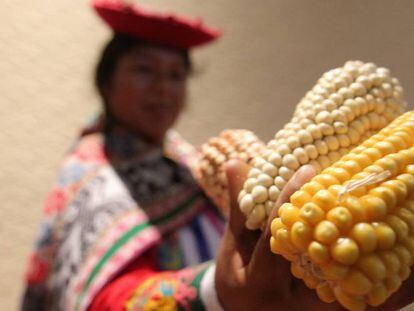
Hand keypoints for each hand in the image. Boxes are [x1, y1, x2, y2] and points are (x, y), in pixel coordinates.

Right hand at [215, 159, 413, 310]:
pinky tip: (406, 264)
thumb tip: (235, 162)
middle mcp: (292, 302)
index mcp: (259, 282)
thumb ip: (240, 208)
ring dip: (378, 259)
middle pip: (324, 262)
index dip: (288, 203)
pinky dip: (386, 283)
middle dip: (346, 229)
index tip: (307, 170)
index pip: (275, 239)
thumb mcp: (236, 244)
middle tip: (368, 194)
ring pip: (352, 287)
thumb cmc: (239, 276)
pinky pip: (364, 299)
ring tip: (400, 227)